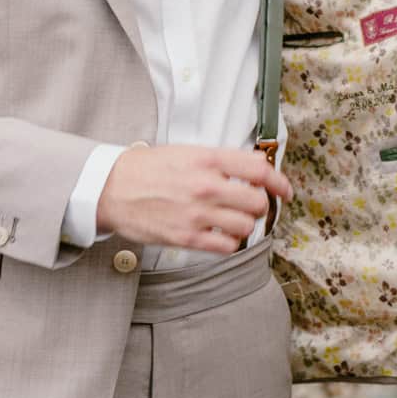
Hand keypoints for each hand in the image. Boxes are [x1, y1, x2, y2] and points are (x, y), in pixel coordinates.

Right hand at [95, 145, 293, 254]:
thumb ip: (222, 159)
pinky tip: (221, 235)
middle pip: (258, 201)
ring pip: (246, 226)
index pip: (260, 169)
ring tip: (234, 221)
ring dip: (245, 225)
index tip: (285, 190)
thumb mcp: (187, 151)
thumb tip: (256, 167)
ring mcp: (197, 213)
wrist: (112, 188)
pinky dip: (229, 243)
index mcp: (208, 159)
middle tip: (252, 206)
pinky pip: (227, 246)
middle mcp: (206, 185)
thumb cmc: (148, 168)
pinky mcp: (187, 237)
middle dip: (260, 205)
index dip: (279, 181)